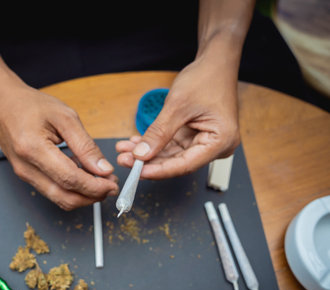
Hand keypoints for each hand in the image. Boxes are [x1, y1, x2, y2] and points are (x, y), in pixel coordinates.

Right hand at [0, 73, 118, 209]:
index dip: (95, 186)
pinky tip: (84, 176)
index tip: (112, 183)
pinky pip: (52, 190)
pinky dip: (72, 189)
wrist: (1, 102)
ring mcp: (24, 174)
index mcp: (33, 149)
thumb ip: (85, 145)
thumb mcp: (65, 117)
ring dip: (83, 195)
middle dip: (92, 196)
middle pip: (64, 197)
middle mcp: (25, 168)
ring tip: (101, 181)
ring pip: (59, 198)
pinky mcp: (26, 176)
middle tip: (111, 186)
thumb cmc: (30, 105)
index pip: (70, 179)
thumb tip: (103, 169)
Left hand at [116, 53, 239, 179]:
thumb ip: (159, 133)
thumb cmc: (205, 78)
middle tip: (124, 160)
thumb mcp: (178, 106)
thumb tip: (141, 154)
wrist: (215, 62)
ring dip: (148, 153)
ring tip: (125, 151)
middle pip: (177, 162)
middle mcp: (216, 146)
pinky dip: (154, 144)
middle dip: (149, 161)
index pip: (185, 165)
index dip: (159, 170)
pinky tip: (135, 143)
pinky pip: (172, 145)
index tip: (137, 172)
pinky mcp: (195, 137)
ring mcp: (205, 142)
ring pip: (172, 155)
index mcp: (221, 141)